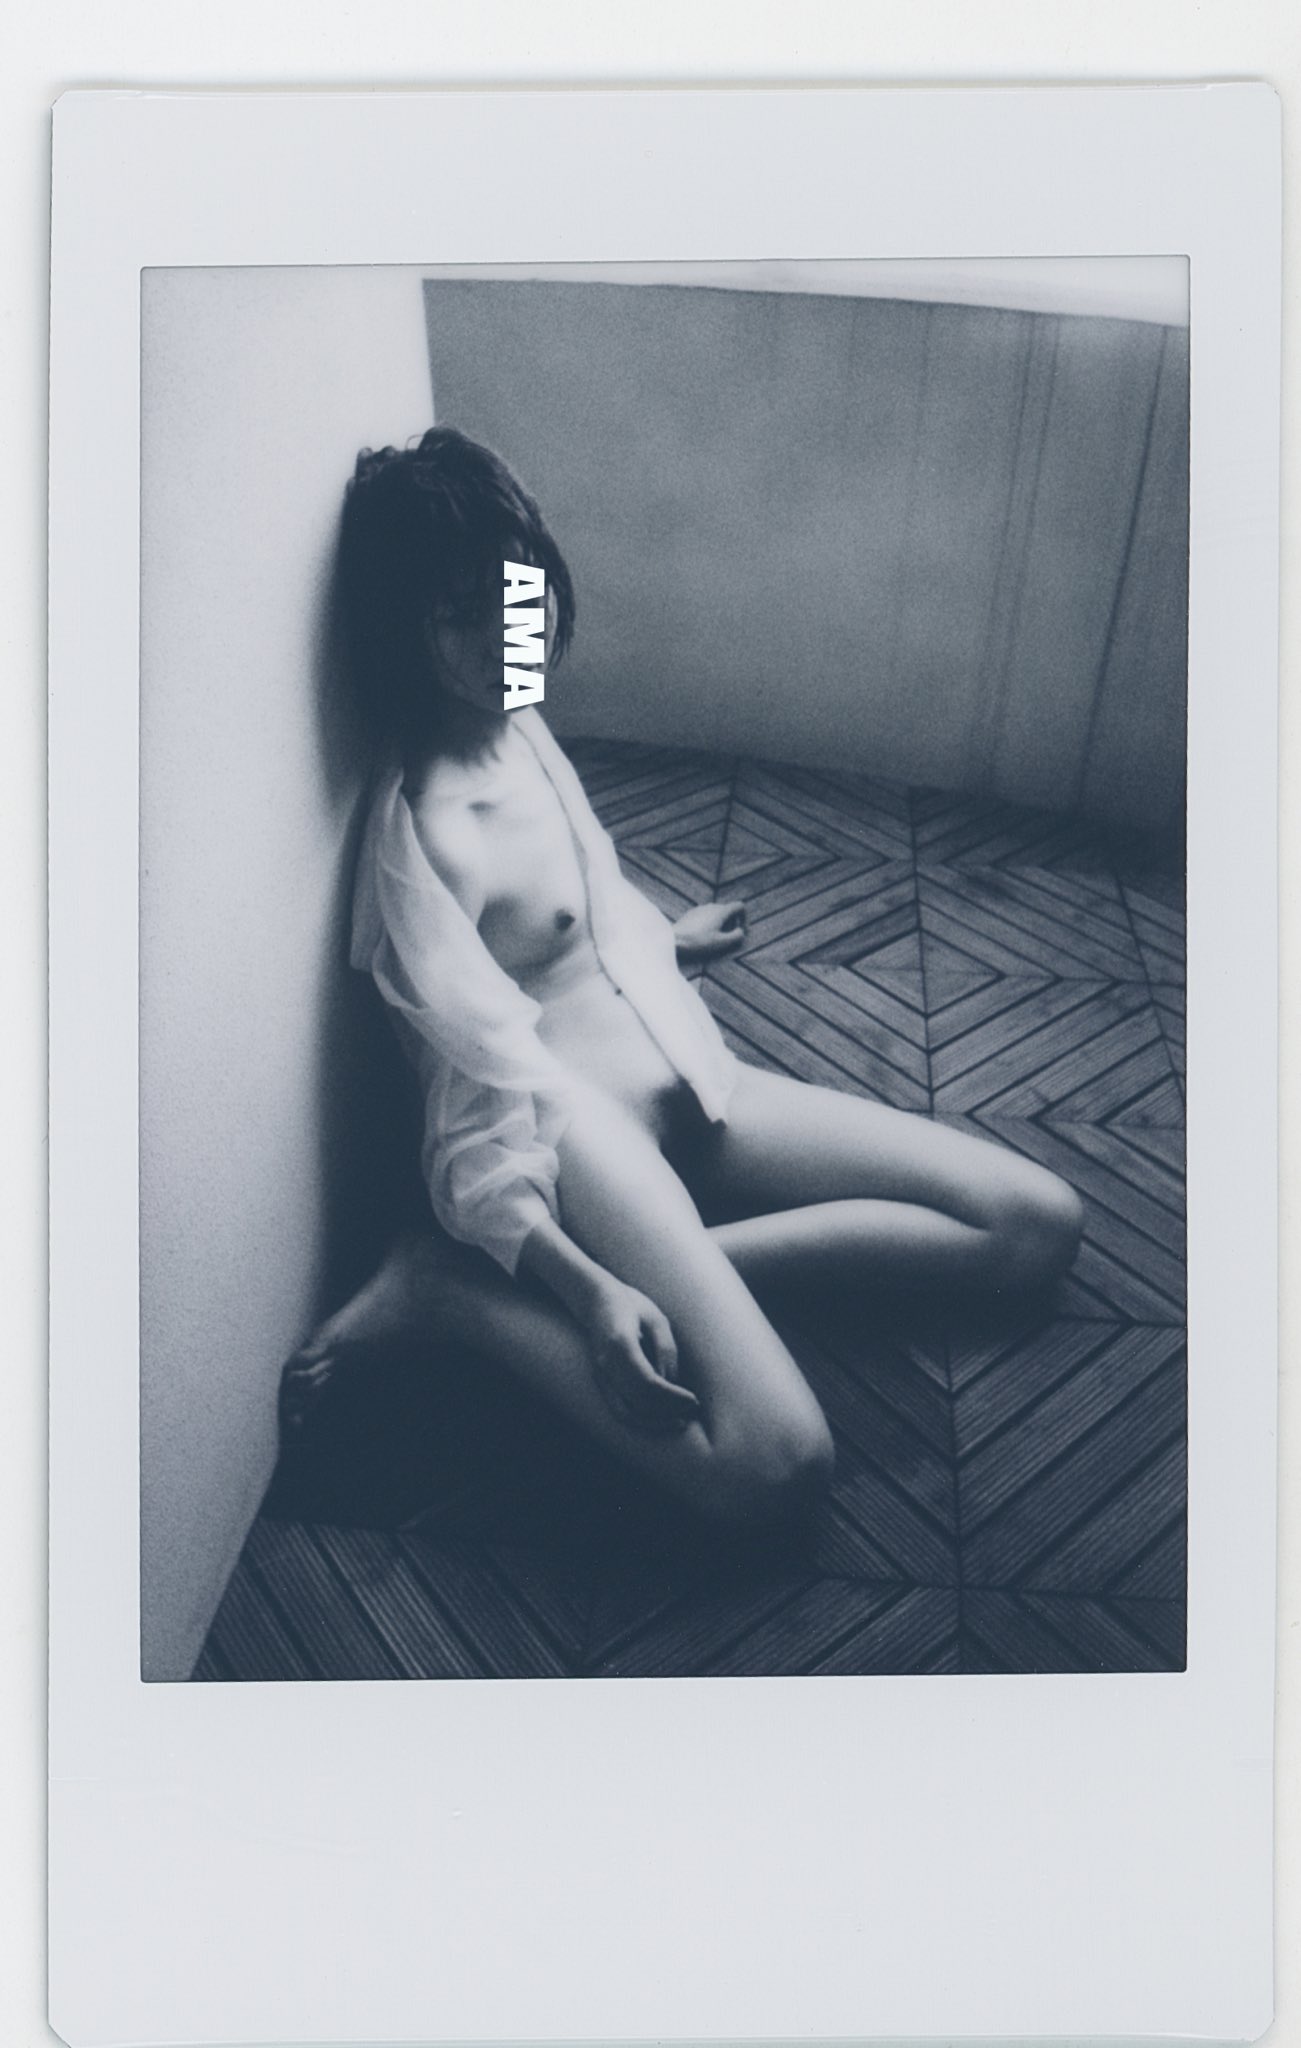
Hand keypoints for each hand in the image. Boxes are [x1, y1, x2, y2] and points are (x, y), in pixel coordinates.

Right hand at [580, 1277, 700, 1435]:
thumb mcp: (656, 1319)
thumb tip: (672, 1383)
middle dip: (668, 1412)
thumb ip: (666, 1350)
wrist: (595, 1301)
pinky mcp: (601, 1382)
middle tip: (693, 1410)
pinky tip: (660, 1421)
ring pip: (626, 1413)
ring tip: (680, 1422)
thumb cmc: (630, 1305)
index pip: (647, 1382)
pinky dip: (640, 1421)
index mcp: (620, 1344)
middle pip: (638, 1401)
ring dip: (654, 1423)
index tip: (694, 1400)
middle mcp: (606, 1364)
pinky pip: (619, 1410)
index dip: (672, 1397)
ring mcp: (600, 1375)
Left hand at [673, 899, 747, 963]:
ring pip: (717, 912)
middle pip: (728, 910)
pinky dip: (710, 922)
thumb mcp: (721, 942)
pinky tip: (703, 935)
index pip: (740, 906)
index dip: (744, 917)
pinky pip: (707, 915)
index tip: (740, 929)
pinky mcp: (692, 913)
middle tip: (729, 937)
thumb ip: (736, 936)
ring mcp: (701, 908)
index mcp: (721, 911)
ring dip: (721, 923)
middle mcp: (712, 905)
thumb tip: (741, 931)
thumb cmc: (699, 941)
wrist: (675, 939)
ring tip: (715, 937)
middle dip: (732, 922)